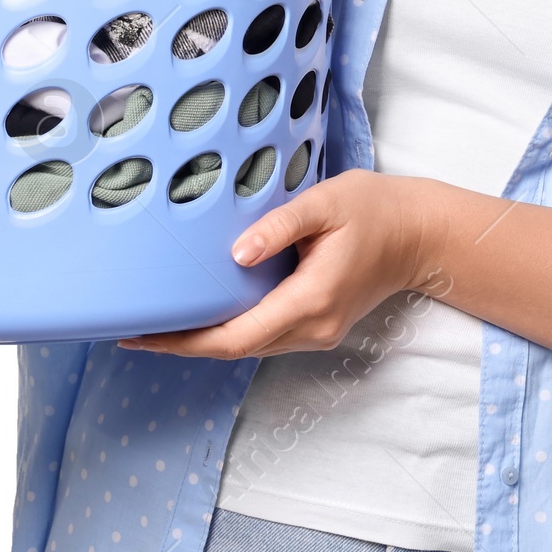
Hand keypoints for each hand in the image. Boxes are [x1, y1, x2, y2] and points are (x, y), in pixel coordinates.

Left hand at [117, 169, 443, 359]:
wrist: (418, 234)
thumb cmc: (373, 209)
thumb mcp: (326, 203)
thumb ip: (280, 226)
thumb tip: (237, 252)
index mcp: (311, 300)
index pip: (236, 336)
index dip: (184, 342)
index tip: (141, 335)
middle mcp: (312, 328)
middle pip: (236, 349)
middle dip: (184, 343)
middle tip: (133, 328)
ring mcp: (317, 332)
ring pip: (249, 345)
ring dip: (204, 339)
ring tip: (159, 322)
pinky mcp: (318, 325)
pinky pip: (264, 335)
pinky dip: (230, 329)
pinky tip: (204, 313)